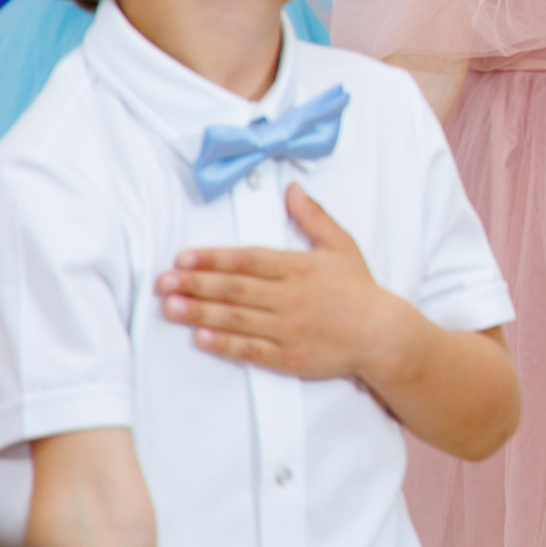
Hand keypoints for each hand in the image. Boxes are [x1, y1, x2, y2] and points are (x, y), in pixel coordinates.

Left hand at [157, 186, 415, 380]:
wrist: (382, 334)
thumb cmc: (359, 289)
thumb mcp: (341, 245)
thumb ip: (313, 217)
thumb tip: (292, 189)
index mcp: (299, 268)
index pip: (248, 260)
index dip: (213, 259)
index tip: (184, 258)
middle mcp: (290, 297)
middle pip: (234, 289)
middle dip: (195, 284)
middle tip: (163, 281)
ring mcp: (287, 329)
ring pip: (236, 318)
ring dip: (200, 311)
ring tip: (171, 306)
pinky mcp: (288, 356)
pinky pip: (250, 349)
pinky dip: (224, 343)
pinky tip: (200, 337)